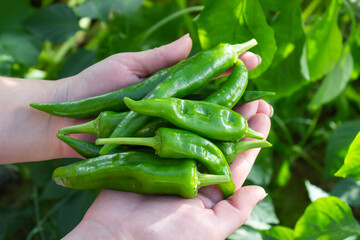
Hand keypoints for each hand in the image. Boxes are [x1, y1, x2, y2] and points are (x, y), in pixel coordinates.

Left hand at [0, 34, 261, 162]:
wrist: (69, 119)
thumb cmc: (96, 87)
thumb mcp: (129, 65)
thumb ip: (162, 58)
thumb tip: (190, 39)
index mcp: (169, 83)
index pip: (207, 74)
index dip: (230, 67)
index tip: (251, 59)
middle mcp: (173, 105)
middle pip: (214, 101)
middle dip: (242, 98)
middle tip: (265, 98)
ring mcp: (167, 126)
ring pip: (207, 123)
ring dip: (234, 120)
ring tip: (259, 116)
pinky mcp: (159, 146)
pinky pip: (189, 143)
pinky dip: (213, 141)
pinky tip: (233, 140)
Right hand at [64, 101, 271, 239]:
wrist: (116, 238)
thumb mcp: (209, 230)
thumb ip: (235, 211)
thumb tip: (262, 192)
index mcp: (209, 189)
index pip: (236, 159)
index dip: (252, 138)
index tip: (265, 115)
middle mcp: (192, 170)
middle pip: (219, 138)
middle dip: (237, 117)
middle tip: (254, 95)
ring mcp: (170, 158)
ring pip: (196, 128)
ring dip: (213, 108)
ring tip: (232, 86)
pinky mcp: (147, 149)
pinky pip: (166, 126)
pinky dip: (178, 109)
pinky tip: (193, 90)